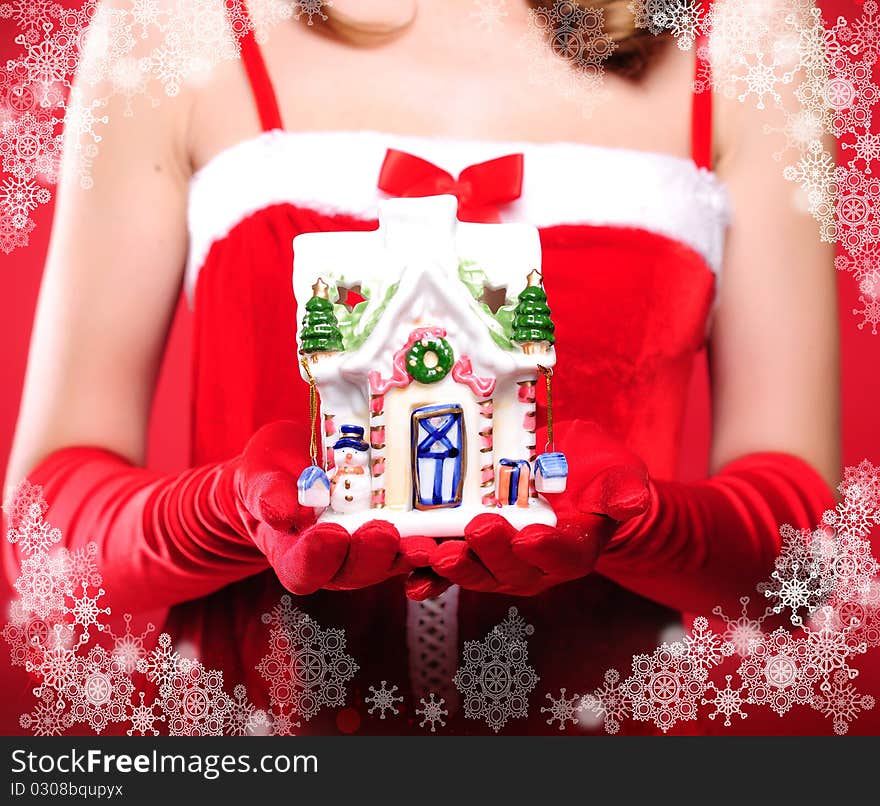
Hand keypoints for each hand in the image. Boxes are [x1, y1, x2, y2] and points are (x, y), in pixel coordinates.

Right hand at [234, 421, 433, 594]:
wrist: (295, 467)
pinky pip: (413, 548)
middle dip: (370, 557)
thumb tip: (285, 512)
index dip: (317, 559)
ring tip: (424, 542)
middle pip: (352, 573)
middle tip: (383, 533)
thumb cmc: (272, 471)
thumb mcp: (260, 473)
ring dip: (406, 556)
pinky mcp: (394, 538)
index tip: (330, 534)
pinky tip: (446, 535)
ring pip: (388, 564)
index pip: (303, 570)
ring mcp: (366, 552)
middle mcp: (332, 562)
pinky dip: (429, 545)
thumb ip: (268, 493)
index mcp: (292, 553)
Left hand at [414, 420, 650, 597]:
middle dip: (493, 554)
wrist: (566, 472)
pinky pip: (448, 571)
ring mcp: (500, 562)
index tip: (532, 537)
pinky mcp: (470, 552)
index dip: (547, 550)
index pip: (564, 556)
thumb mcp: (618, 472)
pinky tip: (411, 578)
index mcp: (575, 547)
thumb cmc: (596, 472)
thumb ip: (623, 490)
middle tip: (477, 531)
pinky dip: (429, 577)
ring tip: (435, 553)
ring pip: (477, 573)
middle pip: (514, 570)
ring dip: (455, 568)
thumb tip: (633, 502)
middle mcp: (536, 564)